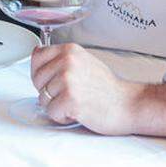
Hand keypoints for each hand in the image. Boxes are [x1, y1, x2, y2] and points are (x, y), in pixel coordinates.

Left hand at [30, 43, 144, 134]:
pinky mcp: (70, 99)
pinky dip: (63, 117)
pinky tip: (78, 111)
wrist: (129, 104)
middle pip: (37, 80)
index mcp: (69, 50)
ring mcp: (68, 80)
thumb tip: (36, 52)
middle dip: (49, 91)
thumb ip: (60, 58)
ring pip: (42, 98)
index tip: (55, 80)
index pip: (36, 58)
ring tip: (78, 101)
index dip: (42, 73)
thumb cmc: (108, 87)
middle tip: (72, 93)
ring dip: (58, 105)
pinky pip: (51, 112)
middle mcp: (67, 61)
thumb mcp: (83, 61)